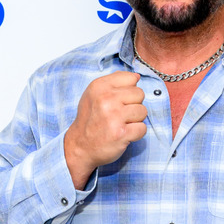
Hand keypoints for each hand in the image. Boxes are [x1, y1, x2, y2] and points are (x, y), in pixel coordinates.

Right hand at [64, 71, 146, 188]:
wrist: (80, 146)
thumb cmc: (90, 119)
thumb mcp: (94, 94)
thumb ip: (114, 82)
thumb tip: (136, 76)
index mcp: (100, 86)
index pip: (131, 78)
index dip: (129, 90)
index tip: (119, 100)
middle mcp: (106, 99)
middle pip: (140, 94)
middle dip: (133, 105)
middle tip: (120, 115)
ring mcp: (114, 116)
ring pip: (143, 111)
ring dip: (135, 120)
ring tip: (122, 124)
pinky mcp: (121, 133)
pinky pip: (143, 128)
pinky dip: (136, 133)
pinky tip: (124, 134)